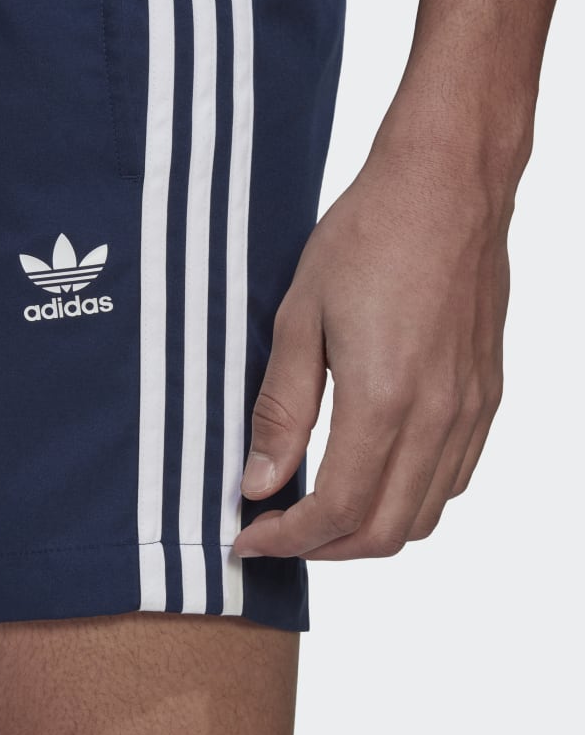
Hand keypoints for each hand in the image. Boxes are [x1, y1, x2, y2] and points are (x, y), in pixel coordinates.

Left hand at [232, 141, 512, 559]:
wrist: (446, 186)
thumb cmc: (368, 238)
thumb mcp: (299, 318)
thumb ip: (282, 408)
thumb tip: (259, 480)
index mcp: (384, 400)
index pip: (335, 510)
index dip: (286, 539)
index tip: (249, 536)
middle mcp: (437, 417)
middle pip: (383, 531)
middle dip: (322, 548)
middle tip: (276, 530)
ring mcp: (470, 409)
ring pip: (423, 515)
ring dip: (365, 530)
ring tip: (317, 510)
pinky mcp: (485, 394)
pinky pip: (452, 477)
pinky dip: (408, 499)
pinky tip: (371, 473)